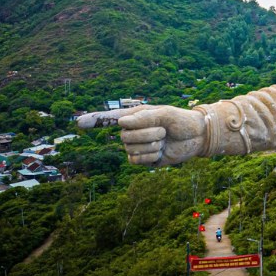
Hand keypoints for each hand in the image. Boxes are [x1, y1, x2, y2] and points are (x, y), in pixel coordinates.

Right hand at [78, 105, 205, 165]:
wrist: (197, 137)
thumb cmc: (181, 121)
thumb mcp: (165, 114)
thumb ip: (143, 118)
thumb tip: (120, 123)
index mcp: (136, 116)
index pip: (111, 117)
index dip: (95, 120)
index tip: (78, 123)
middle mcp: (133, 130)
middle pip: (124, 135)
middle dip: (147, 133)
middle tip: (163, 130)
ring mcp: (137, 145)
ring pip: (130, 149)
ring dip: (151, 144)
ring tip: (163, 139)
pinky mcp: (143, 159)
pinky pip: (136, 161)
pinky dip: (150, 156)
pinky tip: (160, 151)